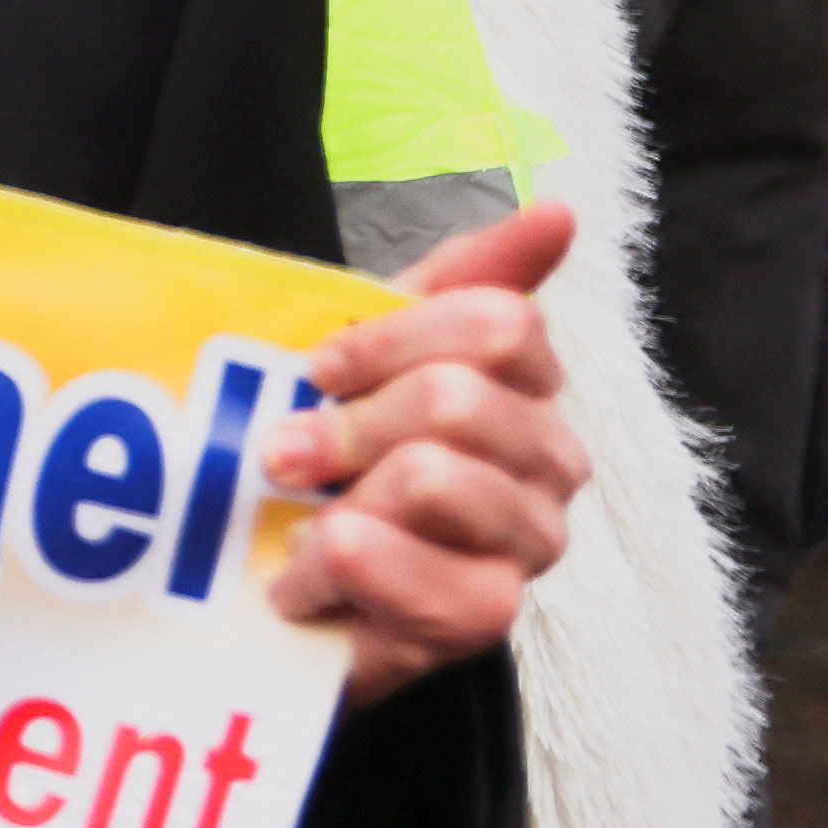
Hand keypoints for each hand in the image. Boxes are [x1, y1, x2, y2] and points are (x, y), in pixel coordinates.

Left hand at [269, 198, 588, 703]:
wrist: (268, 584)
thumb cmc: (328, 461)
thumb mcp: (375, 351)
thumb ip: (464, 278)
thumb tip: (559, 210)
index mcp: (526, 387)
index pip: (498, 324)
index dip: (387, 340)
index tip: (316, 368)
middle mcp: (549, 461)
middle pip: (458, 399)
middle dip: (345, 424)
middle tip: (281, 456)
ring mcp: (526, 542)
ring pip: (435, 479)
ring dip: (337, 499)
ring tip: (300, 523)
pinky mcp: (486, 617)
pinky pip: (427, 580)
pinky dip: (341, 571)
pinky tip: (305, 575)